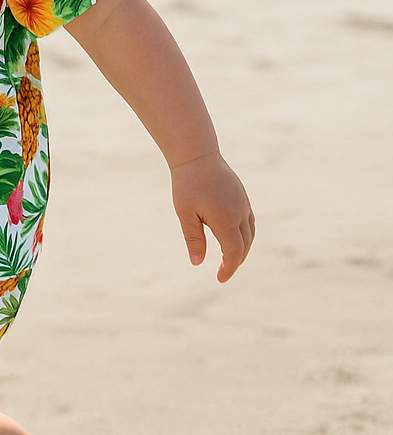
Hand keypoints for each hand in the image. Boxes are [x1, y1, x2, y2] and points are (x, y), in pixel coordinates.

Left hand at [170, 152, 254, 282]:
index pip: (234, 252)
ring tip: (230, 259)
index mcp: (226, 219)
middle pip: (245, 245)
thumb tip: (198, 263)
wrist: (196, 155)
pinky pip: (249, 222)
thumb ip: (193, 238)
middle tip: (223, 272)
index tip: (220, 279)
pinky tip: (235, 238)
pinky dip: (245, 235)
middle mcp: (239, 212)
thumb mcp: (185, 213)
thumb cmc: (187, 185)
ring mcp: (243, 203)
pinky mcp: (243, 197)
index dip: (229, 268)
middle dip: (236, 261)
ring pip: (250, 234)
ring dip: (243, 249)